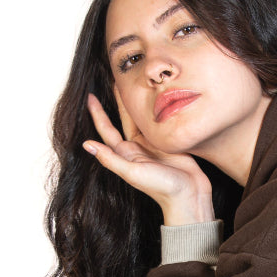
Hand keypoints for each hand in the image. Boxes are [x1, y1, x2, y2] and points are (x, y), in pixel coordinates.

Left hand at [82, 92, 215, 224]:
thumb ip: (111, 159)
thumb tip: (86, 144)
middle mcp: (138, 147)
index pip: (107, 129)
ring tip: (135, 83)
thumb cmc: (161, 188)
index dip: (98, 113)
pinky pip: (160, 121)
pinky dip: (157, 109)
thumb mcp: (132, 172)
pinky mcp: (169, 142)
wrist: (189, 196)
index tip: (90, 96)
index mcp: (126, 153)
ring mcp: (154, 144)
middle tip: (115, 80)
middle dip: (119, 100)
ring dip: (137, 102)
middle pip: (124, 118)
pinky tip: (158, 97)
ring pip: (142, 117)